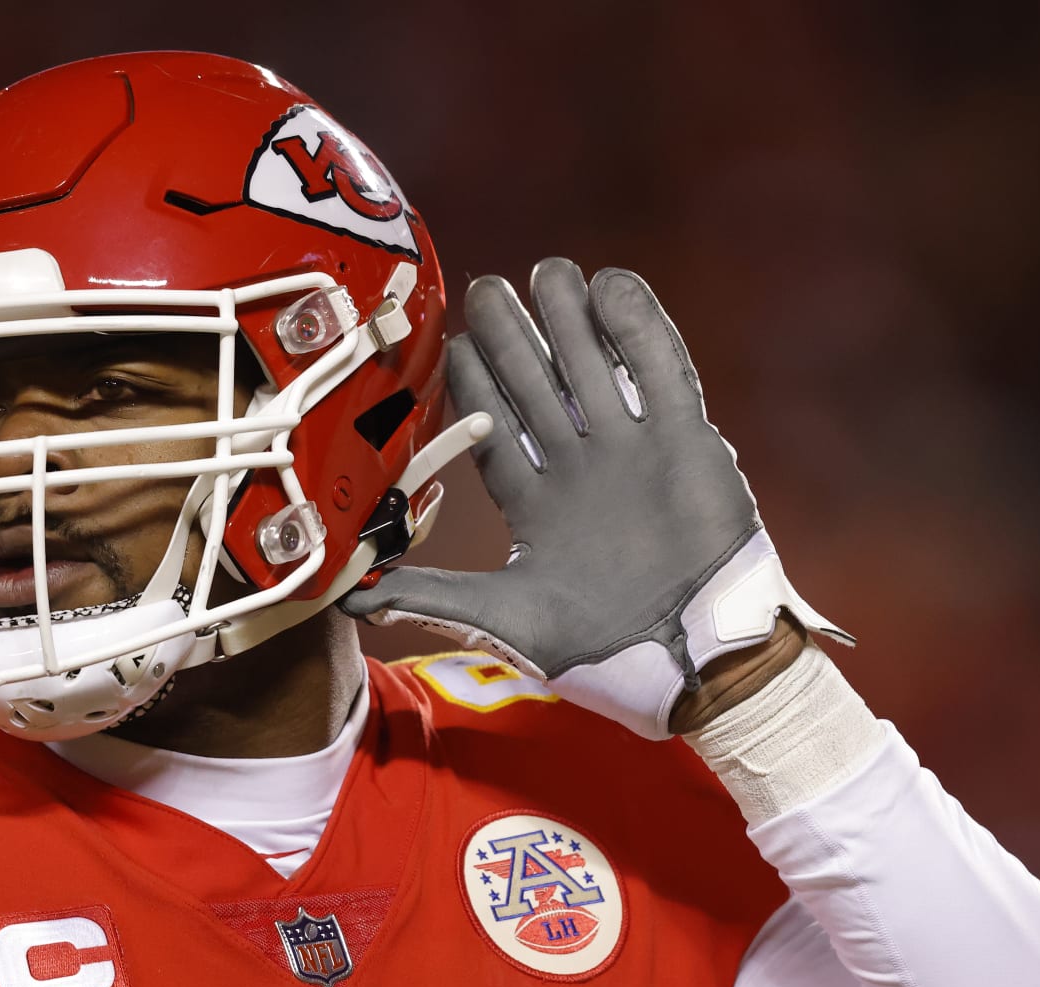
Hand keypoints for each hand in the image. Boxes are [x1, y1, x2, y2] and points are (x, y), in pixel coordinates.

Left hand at [343, 258, 848, 738]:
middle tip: (486, 288)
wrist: (691, 661)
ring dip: (571, 321)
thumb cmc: (599, 651)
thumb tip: (349, 597)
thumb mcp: (501, 619)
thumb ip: (431, 596)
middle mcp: (582, 473)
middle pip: (542, 388)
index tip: (452, 343)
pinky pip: (660, 371)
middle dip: (516, 339)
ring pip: (595, 369)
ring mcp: (634, 454)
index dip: (475, 387)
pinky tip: (610, 283)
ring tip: (547, 272)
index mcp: (539, 508)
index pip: (498, 430)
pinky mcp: (686, 442)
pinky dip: (640, 327)